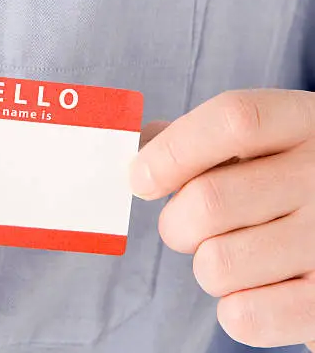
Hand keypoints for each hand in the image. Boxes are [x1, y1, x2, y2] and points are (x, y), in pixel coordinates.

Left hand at [131, 90, 314, 349]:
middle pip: (208, 202)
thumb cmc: (280, 181)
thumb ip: (196, 137)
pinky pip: (243, 317)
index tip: (140, 179)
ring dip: (206, 266)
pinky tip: (257, 287)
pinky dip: (234, 309)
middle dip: (177, 223)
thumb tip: (140, 144)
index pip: (232, 121)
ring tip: (236, 253)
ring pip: (216, 265)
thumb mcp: (256, 143)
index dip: (171, 152)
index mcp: (302, 125)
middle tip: (188, 226)